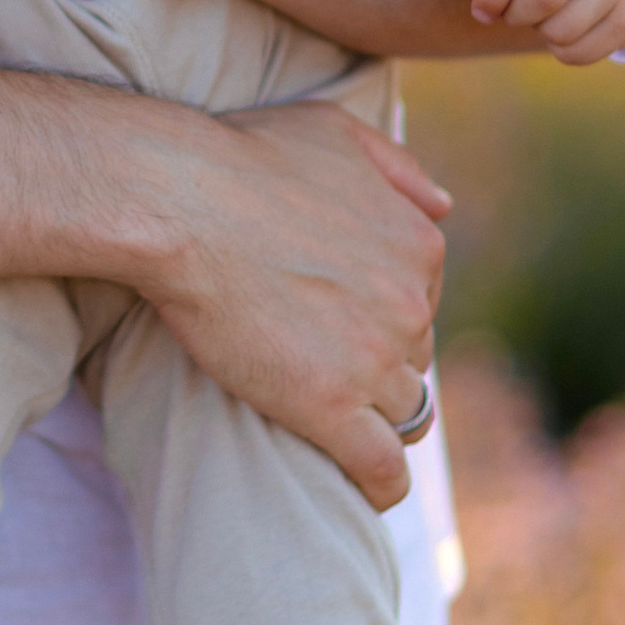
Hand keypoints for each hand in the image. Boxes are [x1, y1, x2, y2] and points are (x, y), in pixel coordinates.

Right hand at [130, 98, 448, 509]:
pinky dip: (380, 483)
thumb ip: (398, 168)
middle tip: (321, 362)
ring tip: (337, 423)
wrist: (179, 201)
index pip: (420, 302)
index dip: (379, 312)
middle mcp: (410, 305)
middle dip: (376, 360)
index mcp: (419, 243)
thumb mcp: (335, 133)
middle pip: (411, 356)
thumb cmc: (241, 156)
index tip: (339, 319)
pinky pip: (380, 467)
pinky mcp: (329, 406)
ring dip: (374, 417)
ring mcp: (373, 359)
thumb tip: (446, 204)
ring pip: (402, 411)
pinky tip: (367, 491)